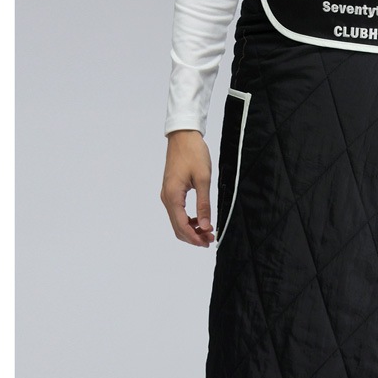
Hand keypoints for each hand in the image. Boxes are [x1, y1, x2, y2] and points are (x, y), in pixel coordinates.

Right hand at [160, 130, 214, 246]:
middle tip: (210, 239)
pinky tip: (200, 219)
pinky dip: (188, 220)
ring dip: (191, 229)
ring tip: (208, 231)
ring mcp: (167, 195)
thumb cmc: (193, 153)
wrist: (183, 136)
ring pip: (177, 221)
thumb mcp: (203, 179)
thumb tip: (205, 226)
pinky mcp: (171, 191)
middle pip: (177, 227)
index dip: (195, 237)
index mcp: (173, 196)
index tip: (208, 242)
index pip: (182, 226)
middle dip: (193, 236)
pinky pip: (177, 212)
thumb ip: (204, 205)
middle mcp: (167, 198)